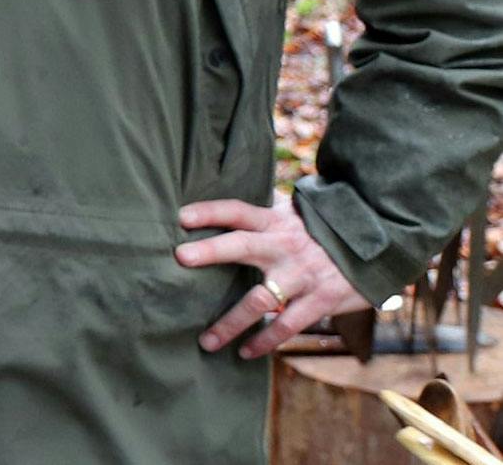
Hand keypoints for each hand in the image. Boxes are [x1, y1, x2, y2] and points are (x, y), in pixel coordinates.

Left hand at [177, 194, 371, 358]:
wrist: (380, 244)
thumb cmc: (322, 229)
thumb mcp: (294, 213)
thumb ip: (262, 216)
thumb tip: (220, 208)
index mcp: (276, 220)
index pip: (238, 210)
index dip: (211, 211)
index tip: (181, 217)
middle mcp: (285, 245)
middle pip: (243, 245)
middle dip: (212, 250)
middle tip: (180, 257)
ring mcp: (303, 274)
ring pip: (261, 299)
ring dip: (232, 322)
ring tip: (207, 341)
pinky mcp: (322, 299)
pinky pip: (288, 324)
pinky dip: (266, 340)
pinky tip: (246, 352)